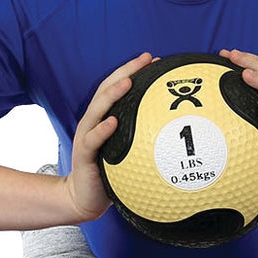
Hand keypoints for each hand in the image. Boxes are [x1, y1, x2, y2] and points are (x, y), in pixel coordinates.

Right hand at [63, 51, 154, 221]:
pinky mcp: (84, 156)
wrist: (84, 198)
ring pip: (97, 110)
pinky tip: (113, 122)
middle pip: (106, 91)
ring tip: (128, 82)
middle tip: (145, 60)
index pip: (116, 88)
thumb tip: (173, 128)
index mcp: (104, 119)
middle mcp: (93, 123)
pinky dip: (102, 130)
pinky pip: (92, 141)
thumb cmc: (109, 174)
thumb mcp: (126, 150)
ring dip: (112, 95)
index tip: (154, 59)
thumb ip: (141, 135)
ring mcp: (86, 137)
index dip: (133, 71)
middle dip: (125, 72)